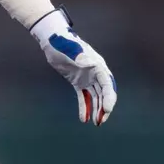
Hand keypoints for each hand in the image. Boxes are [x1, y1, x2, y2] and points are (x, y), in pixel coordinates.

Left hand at [30, 9, 116, 124]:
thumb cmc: (62, 41)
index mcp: (97, 65)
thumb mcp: (69, 48)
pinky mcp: (78, 82)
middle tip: (100, 121)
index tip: (107, 109)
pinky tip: (83, 118)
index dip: (109, 97)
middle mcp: (95, 73)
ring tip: (95, 123)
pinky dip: (84, 107)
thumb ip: (78, 55)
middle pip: (104, 93)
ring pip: (96, 97)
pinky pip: (84, 97)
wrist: (53, 39)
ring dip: (96, 110)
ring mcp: (87, 78)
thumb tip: (89, 63)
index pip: (107, 83)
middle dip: (104, 107)